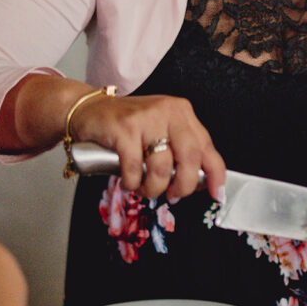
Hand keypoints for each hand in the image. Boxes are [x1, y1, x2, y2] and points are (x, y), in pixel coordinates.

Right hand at [71, 93, 225, 200]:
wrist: (89, 110)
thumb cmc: (127, 125)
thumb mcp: (161, 130)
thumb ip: (179, 150)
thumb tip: (197, 182)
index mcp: (182, 113)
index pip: (207, 146)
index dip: (216, 175)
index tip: (217, 194)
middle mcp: (168, 112)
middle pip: (190, 159)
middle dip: (183, 186)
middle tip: (173, 195)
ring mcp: (146, 119)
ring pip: (162, 169)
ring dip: (152, 188)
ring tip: (143, 188)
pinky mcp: (124, 129)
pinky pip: (134, 169)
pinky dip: (131, 182)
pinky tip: (128, 181)